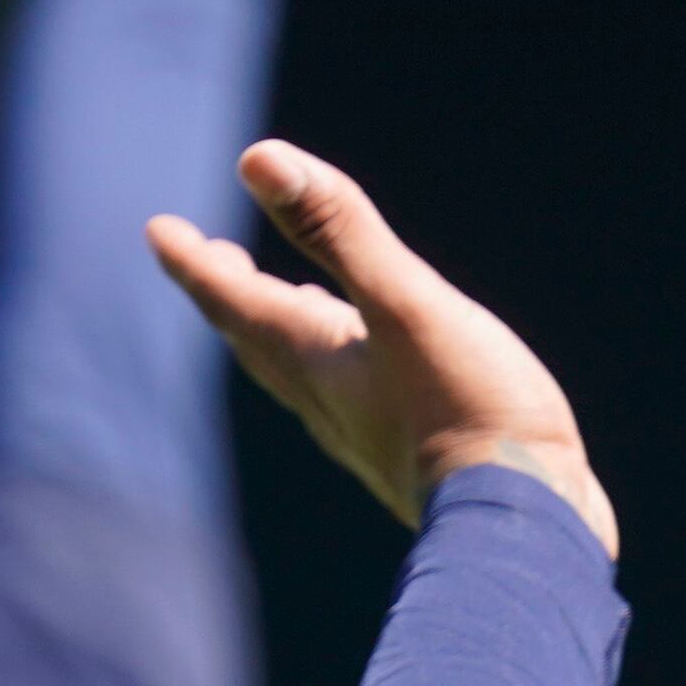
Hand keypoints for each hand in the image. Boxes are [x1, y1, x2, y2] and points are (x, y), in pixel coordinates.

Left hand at [150, 141, 617, 559]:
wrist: (526, 527)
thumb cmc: (469, 411)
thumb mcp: (405, 304)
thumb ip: (340, 232)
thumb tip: (256, 158)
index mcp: (317, 359)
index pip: (236, 302)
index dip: (195, 264)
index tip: (159, 231)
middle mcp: (330, 403)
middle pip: (260, 341)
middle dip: (229, 296)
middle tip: (206, 259)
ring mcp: (369, 438)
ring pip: (304, 376)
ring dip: (281, 333)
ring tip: (284, 304)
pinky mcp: (411, 460)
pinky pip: (353, 403)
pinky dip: (339, 368)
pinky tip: (370, 367)